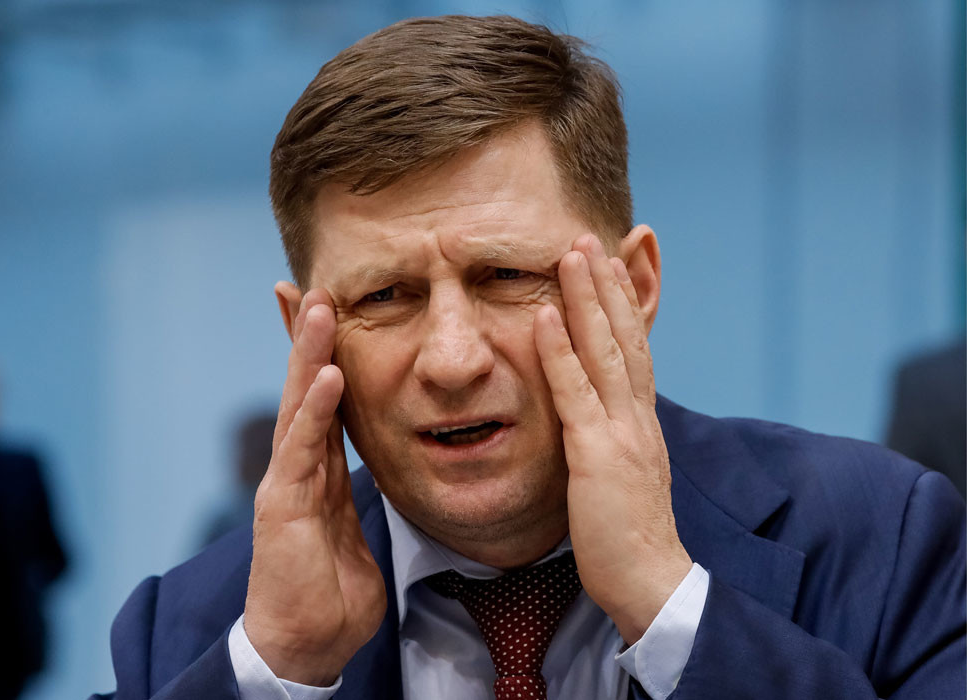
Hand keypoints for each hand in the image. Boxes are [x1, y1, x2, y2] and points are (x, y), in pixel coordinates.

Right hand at [243, 288, 385, 684]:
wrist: (305, 643)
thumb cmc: (330, 587)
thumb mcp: (353, 525)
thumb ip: (354, 489)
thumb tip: (377, 464)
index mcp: (318, 468)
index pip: (321, 398)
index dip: (321, 353)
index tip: (325, 306)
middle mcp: (297, 466)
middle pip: (302, 388)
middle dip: (306, 337)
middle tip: (313, 285)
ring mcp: (286, 483)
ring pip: (297, 407)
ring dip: (308, 354)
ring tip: (319, 308)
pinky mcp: (281, 508)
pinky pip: (302, 452)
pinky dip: (313, 411)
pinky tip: (325, 375)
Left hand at [534, 234, 691, 643]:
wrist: (652, 581)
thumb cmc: (631, 536)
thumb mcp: (625, 476)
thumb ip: (613, 441)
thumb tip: (594, 421)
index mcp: (643, 423)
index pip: (636, 351)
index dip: (622, 306)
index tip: (608, 267)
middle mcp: (639, 417)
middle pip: (626, 337)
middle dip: (607, 285)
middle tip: (590, 237)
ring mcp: (621, 432)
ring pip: (605, 351)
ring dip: (587, 299)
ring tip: (571, 253)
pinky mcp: (597, 454)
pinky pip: (575, 392)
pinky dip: (561, 351)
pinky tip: (546, 315)